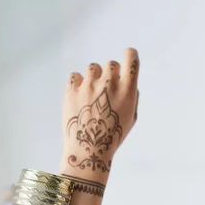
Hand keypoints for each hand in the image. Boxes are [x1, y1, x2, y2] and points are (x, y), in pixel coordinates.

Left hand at [60, 48, 139, 183]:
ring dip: (93, 77)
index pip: (131, 58)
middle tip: (106, 90)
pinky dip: (77, 82)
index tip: (128, 58)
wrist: (88, 150)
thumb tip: (129, 83)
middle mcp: (109, 84)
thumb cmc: (112, 136)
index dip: (130, 55)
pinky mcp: (71, 91)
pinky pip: (74, 75)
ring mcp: (88, 86)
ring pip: (92, 67)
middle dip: (110, 73)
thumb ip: (132, 96)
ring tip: (91, 94)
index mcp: (127, 90)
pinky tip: (79, 95)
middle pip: (111, 63)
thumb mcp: (131, 118)